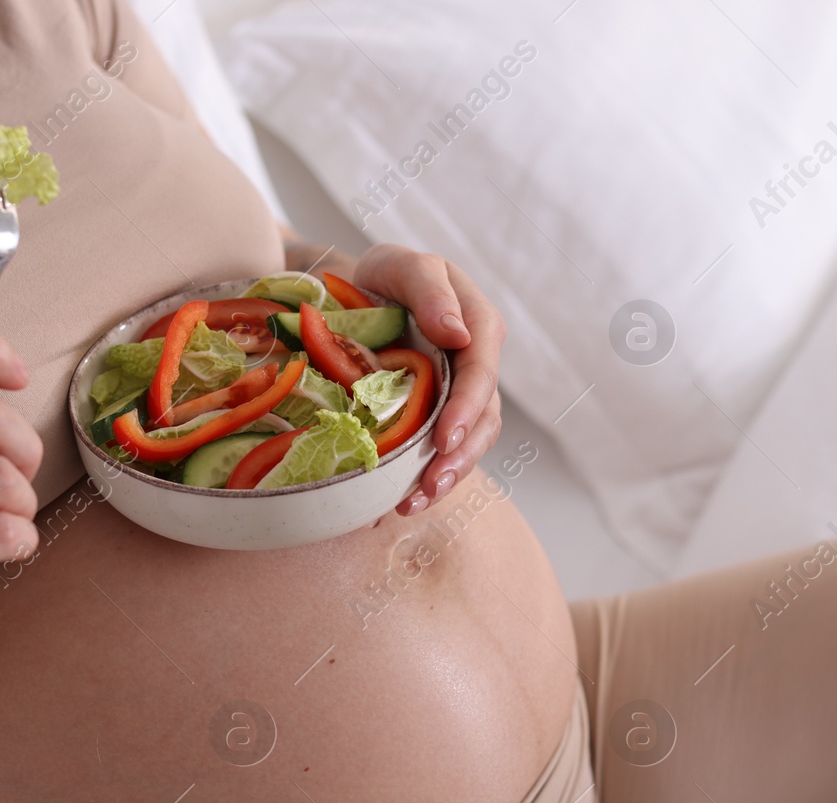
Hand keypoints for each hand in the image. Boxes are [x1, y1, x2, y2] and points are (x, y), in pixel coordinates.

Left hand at [351, 244, 504, 513]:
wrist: (353, 296)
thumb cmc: (381, 277)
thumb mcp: (400, 266)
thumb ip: (428, 290)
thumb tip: (457, 334)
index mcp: (477, 324)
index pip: (481, 370)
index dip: (467, 407)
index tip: (444, 438)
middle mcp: (474, 365)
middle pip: (483, 418)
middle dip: (460, 456)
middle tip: (430, 485)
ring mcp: (458, 395)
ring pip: (468, 444)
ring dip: (445, 478)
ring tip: (412, 504)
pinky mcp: (436, 418)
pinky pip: (440, 454)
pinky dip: (423, 480)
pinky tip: (398, 503)